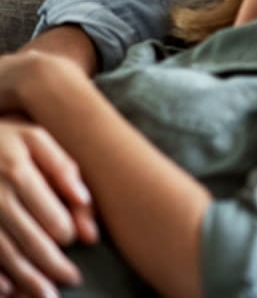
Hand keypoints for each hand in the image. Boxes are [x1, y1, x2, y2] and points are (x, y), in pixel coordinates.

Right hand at [0, 115, 96, 296]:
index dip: (66, 231)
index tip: (75, 239)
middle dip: (51, 265)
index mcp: (18, 171)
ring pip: (4, 255)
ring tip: (46, 296)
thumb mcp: (35, 137)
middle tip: (71, 279)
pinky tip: (8, 292)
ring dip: (26, 280)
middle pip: (27, 240)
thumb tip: (85, 200)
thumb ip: (62, 166)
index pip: (49, 213)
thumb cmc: (5, 137)